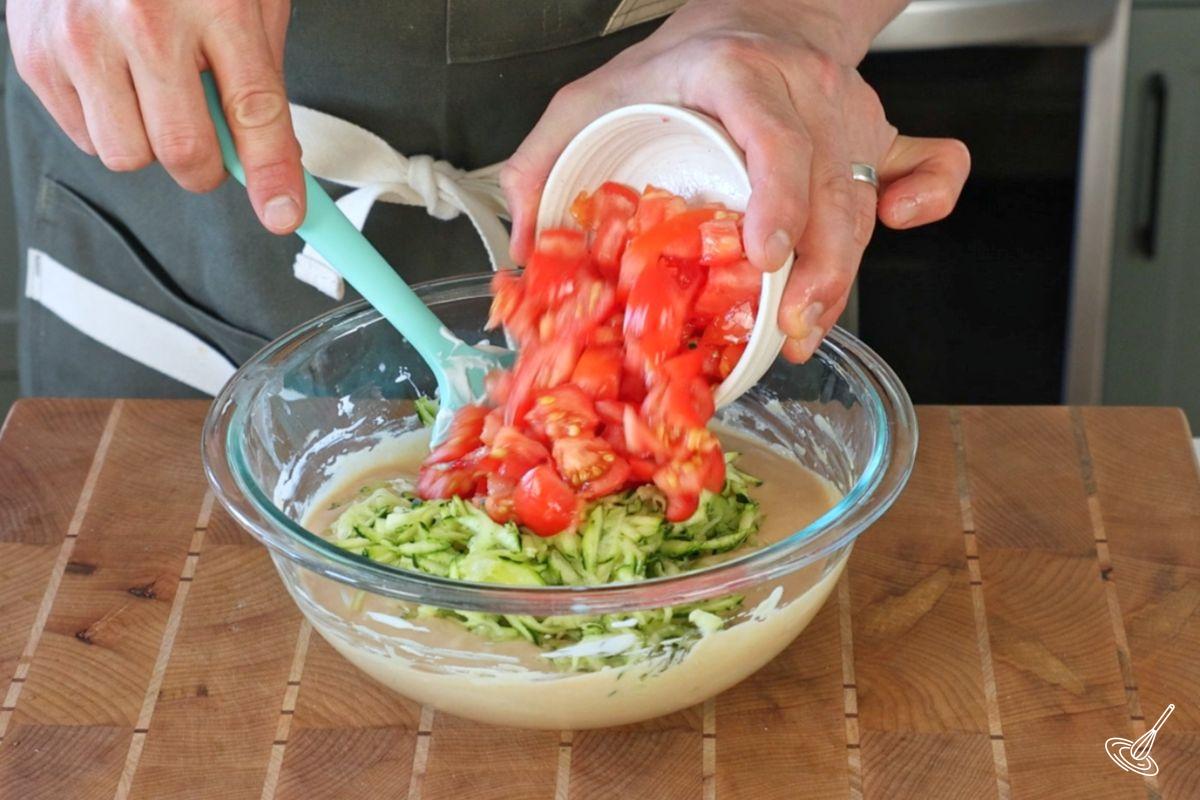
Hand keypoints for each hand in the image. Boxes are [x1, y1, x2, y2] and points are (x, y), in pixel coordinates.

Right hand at [7, 0, 304, 233]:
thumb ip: (261, 76)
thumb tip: (277, 155)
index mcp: (213, 3)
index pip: (253, 111)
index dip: (272, 174)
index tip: (282, 212)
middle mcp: (143, 20)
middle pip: (184, 152)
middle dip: (208, 166)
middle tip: (212, 141)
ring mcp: (82, 38)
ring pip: (128, 155)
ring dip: (151, 144)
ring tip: (155, 93)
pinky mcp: (38, 57)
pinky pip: (85, 138)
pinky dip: (108, 124)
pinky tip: (116, 80)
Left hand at [502, 0, 969, 360]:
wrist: (757, 14)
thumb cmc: (677, 65)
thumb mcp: (592, 93)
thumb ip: (544, 161)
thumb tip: (520, 249)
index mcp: (735, 75)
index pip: (773, 136)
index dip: (777, 198)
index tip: (764, 255)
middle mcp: (802, 94)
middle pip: (829, 187)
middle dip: (816, 269)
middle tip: (788, 329)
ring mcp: (847, 116)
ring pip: (862, 199)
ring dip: (842, 272)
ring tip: (805, 328)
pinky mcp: (875, 135)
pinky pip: (928, 160)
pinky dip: (931, 194)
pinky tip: (905, 224)